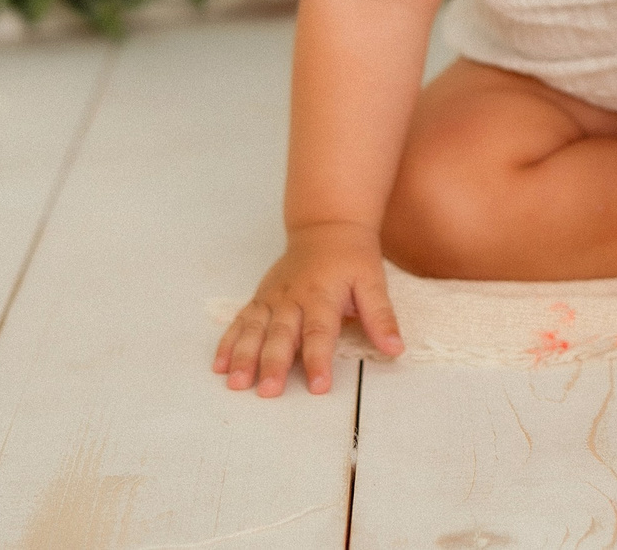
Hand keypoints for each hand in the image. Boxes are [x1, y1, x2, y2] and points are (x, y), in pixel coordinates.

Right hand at [214, 219, 403, 396]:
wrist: (327, 226)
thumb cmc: (352, 258)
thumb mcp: (374, 281)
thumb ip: (381, 317)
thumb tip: (396, 350)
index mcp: (322, 295)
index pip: (320, 332)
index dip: (319, 360)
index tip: (318, 387)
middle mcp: (292, 297)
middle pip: (282, 334)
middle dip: (273, 363)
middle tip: (268, 391)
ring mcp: (272, 298)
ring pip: (255, 329)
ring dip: (244, 356)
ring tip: (236, 383)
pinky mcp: (259, 298)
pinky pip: (241, 321)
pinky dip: (228, 343)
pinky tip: (219, 365)